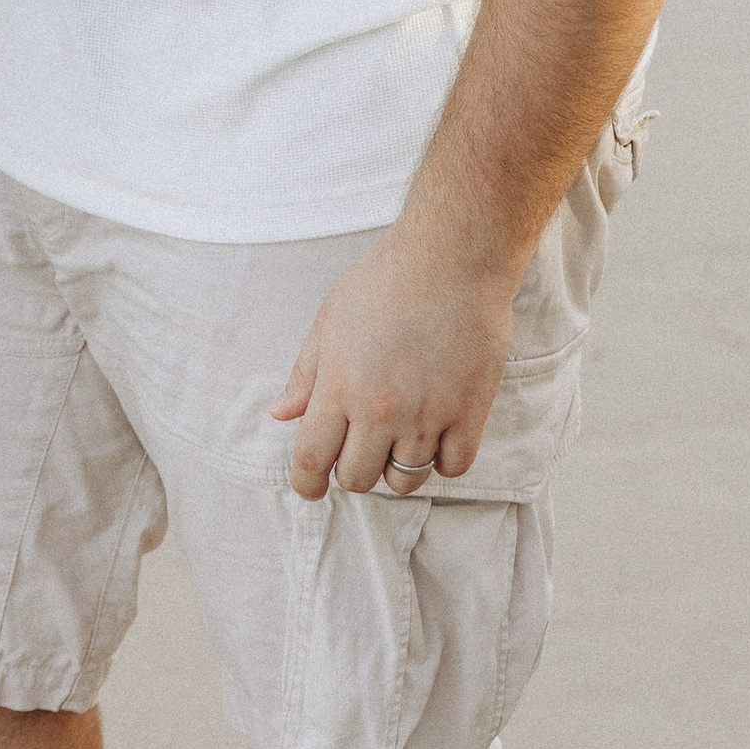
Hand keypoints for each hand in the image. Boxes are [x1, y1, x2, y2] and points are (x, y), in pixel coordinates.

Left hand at [268, 228, 519, 498]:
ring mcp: (427, 416)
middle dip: (352, 471)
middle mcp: (380, 411)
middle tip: (359, 446)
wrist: (450, 259)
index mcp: (339, 387)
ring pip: (405, 479)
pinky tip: (436, 432)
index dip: (307, 484)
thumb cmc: (383, 282)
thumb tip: (280, 415)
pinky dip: (442, 459)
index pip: (313, 460)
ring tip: (399, 434)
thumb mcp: (329, 320)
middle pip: (357, 478)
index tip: (311, 489)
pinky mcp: (469, 414)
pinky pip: (452, 467)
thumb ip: (306, 374)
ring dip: (396, 466)